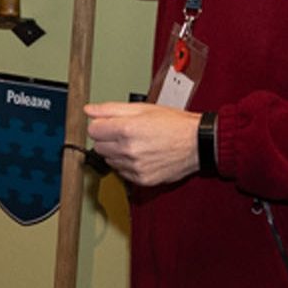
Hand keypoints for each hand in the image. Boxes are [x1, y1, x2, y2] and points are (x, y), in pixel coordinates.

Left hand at [83, 102, 202, 187]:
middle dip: (107, 138)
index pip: (92, 130)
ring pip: (109, 160)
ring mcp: (135, 167)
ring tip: (135, 143)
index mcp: (127, 129)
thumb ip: (111, 109)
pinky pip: (122, 172)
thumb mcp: (143, 108)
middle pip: (98, 146)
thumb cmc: (174, 124)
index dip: (100, 124)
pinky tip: (141, 155)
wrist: (197, 143)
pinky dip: (127, 164)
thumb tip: (89, 110)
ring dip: (116, 152)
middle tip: (124, 132)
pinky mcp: (142, 179)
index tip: (108, 123)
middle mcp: (129, 150)